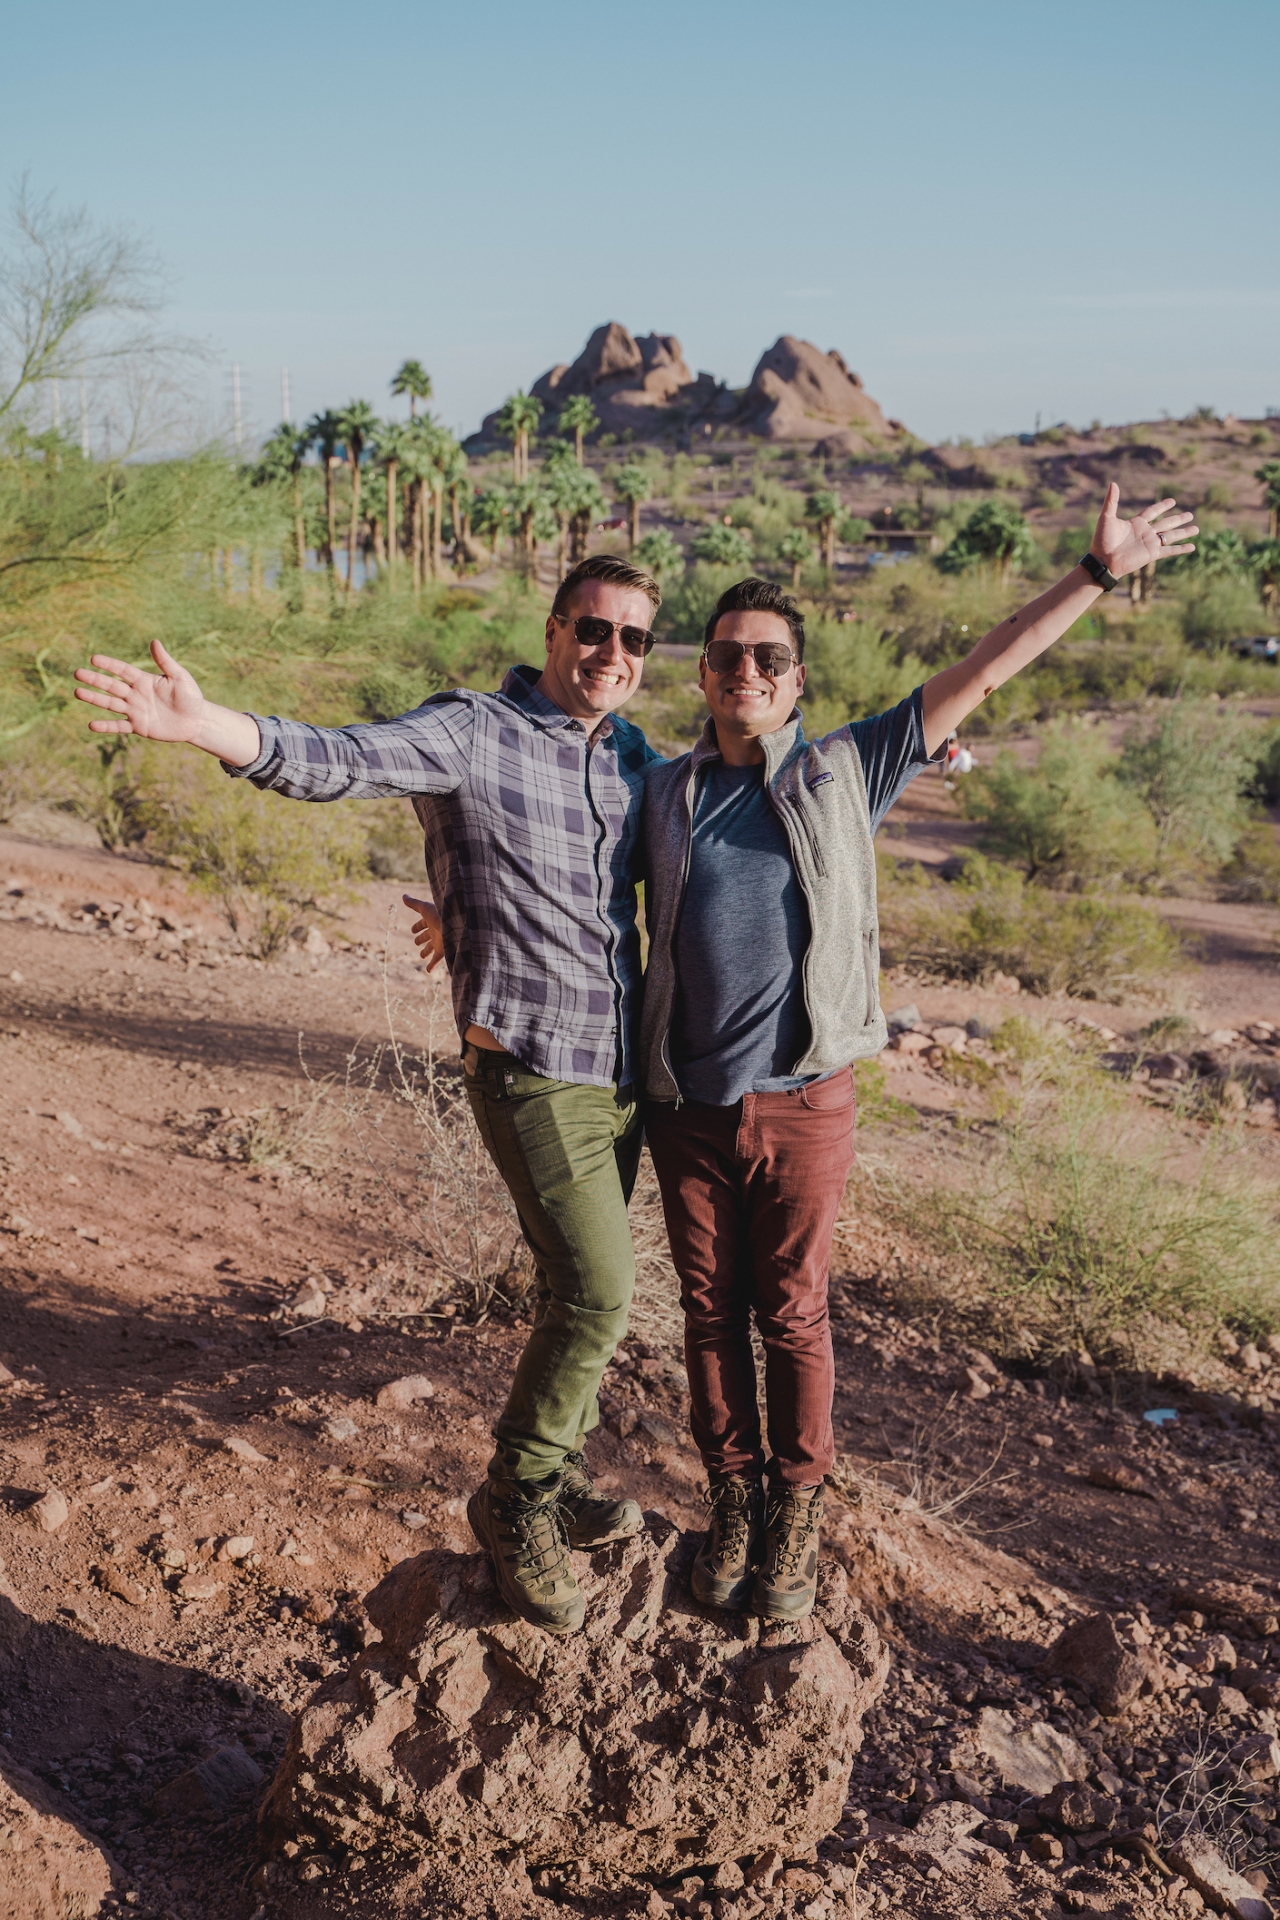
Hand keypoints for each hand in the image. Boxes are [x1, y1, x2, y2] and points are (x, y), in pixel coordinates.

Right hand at [74, 638, 206, 740]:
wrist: (196, 721)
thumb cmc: (190, 696)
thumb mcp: (180, 677)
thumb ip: (165, 662)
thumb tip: (154, 641)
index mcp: (144, 680)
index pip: (123, 670)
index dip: (109, 665)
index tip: (94, 659)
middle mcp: (136, 694)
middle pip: (111, 686)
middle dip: (95, 680)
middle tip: (77, 673)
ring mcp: (135, 711)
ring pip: (111, 704)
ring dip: (94, 698)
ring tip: (77, 692)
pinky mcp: (138, 727)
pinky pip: (119, 726)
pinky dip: (106, 727)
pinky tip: (91, 725)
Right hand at [403, 894, 444, 971]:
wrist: (457, 925)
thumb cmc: (441, 914)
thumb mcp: (425, 908)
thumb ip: (414, 903)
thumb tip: (403, 896)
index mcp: (432, 920)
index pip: (422, 924)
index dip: (417, 926)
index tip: (413, 930)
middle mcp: (435, 931)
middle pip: (427, 936)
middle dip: (421, 939)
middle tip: (416, 942)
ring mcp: (439, 941)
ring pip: (430, 948)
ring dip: (426, 951)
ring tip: (422, 955)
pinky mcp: (442, 950)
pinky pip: (436, 960)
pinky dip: (431, 965)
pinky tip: (428, 971)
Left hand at [1091, 484, 1197, 579]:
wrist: (1103, 561)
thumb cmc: (1102, 541)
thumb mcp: (1106, 518)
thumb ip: (1111, 501)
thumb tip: (1113, 483)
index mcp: (1136, 523)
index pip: (1153, 512)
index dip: (1163, 506)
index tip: (1173, 501)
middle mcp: (1145, 532)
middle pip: (1166, 523)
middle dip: (1178, 519)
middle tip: (1190, 514)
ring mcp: (1150, 543)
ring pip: (1171, 535)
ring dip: (1184, 532)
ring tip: (1196, 529)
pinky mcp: (1152, 554)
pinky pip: (1170, 550)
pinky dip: (1181, 548)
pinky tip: (1192, 547)